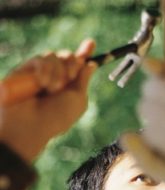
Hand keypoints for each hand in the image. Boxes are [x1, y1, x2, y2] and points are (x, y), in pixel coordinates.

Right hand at [0, 39, 96, 160]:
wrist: (31, 125)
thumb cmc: (57, 117)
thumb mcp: (78, 100)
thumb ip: (84, 80)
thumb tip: (91, 64)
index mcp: (70, 87)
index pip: (78, 66)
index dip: (85, 53)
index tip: (91, 42)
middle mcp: (55, 78)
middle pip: (68, 56)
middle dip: (73, 63)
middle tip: (70, 77)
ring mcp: (40, 73)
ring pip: (55, 56)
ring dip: (58, 71)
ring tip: (52, 89)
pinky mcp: (26, 70)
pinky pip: (41, 58)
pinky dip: (46, 69)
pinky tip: (43, 83)